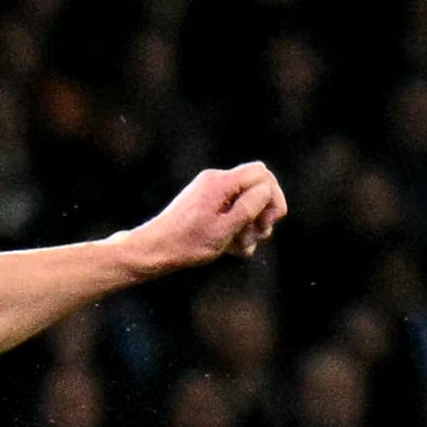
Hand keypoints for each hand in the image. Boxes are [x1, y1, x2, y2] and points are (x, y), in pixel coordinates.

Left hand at [135, 162, 288, 272]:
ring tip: (244, 247)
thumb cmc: (186, 243)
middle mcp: (215, 182)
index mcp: (220, 183)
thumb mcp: (223, 229)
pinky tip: (233, 248)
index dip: (273, 196)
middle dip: (263, 211)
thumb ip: (248, 208)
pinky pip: (230, 211)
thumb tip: (267, 190)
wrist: (153, 251)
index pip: (261, 174)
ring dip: (250, 225)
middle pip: (255, 187)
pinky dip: (236, 228)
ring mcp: (209, 193)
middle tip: (261, 234)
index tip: (272, 220)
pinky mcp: (205, 206)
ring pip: (244, 202)